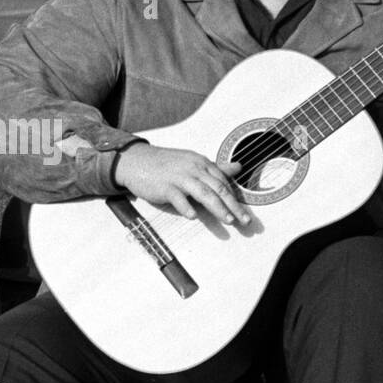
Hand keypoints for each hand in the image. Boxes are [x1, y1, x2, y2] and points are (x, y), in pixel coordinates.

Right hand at [114, 144, 250, 225]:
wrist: (136, 160)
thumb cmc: (167, 165)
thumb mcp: (193, 163)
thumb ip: (216, 168)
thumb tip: (238, 167)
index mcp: (202, 163)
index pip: (223, 182)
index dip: (236, 199)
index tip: (245, 214)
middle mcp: (193, 169)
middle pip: (218, 188)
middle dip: (233, 206)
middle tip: (244, 221)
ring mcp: (179, 177)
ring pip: (203, 193)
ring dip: (217, 208)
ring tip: (228, 221)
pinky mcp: (165, 186)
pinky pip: (177, 198)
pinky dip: (186, 207)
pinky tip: (193, 216)